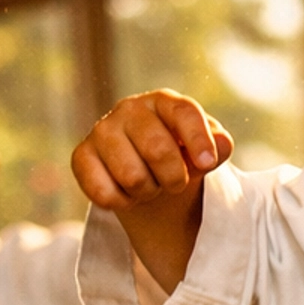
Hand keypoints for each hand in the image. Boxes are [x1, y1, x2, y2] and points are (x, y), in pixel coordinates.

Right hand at [72, 90, 231, 210]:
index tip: (207, 164)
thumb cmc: (180, 157)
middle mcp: (129, 109)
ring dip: (148, 192)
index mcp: (163, 101)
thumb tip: (222, 144)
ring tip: (150, 187)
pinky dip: (122, 203)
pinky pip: (103, 191)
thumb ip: (218, 146)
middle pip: (158, 150)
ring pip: (132, 177)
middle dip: (174, 179)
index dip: (198, 140)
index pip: (184, 112)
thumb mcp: (204, 151)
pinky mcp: (81, 155)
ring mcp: (102, 131)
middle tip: (174, 184)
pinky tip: (126, 194)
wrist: (147, 175)